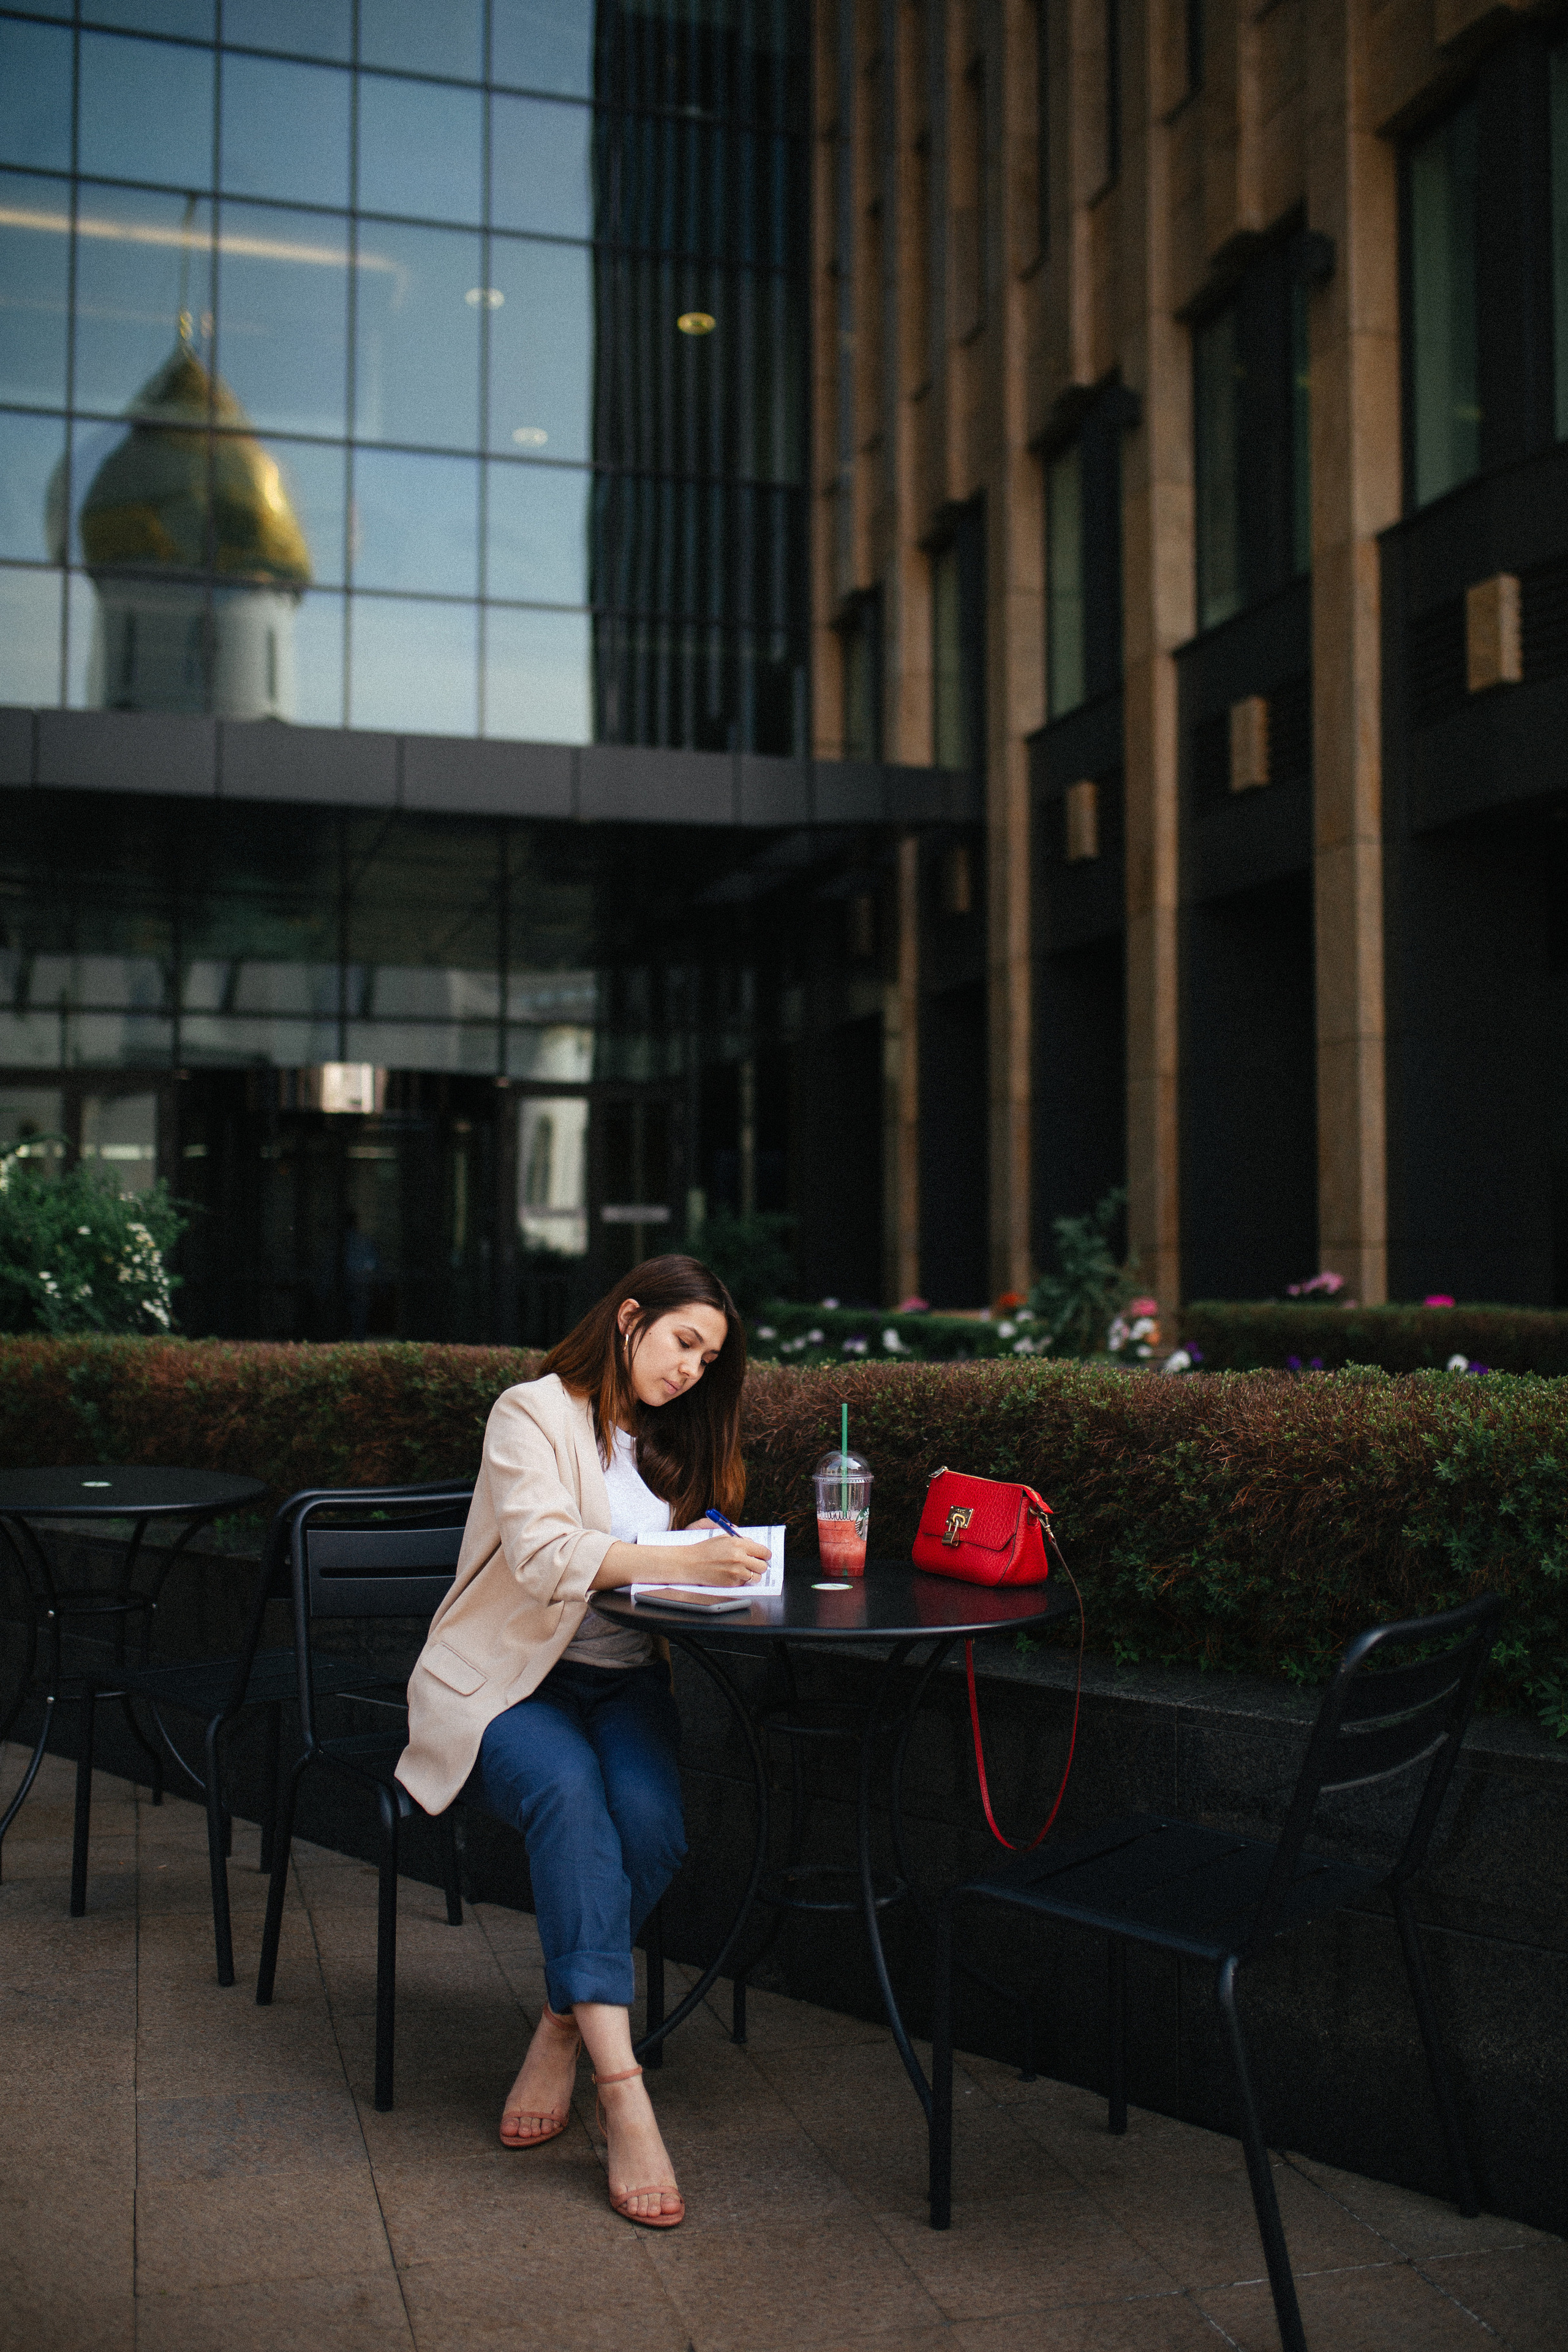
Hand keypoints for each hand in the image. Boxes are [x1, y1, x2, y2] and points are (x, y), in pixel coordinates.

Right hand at [641, 1533, 770, 1586]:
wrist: (691, 1563)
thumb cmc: (705, 1550)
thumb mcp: (723, 1538)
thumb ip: (741, 1540)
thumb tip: (754, 1545)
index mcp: (738, 1544)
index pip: (763, 1551)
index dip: (765, 1554)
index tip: (765, 1556)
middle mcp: (739, 1558)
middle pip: (762, 1566)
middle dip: (760, 1565)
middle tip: (755, 1564)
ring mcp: (736, 1572)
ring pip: (756, 1577)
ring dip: (753, 1574)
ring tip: (745, 1570)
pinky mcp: (731, 1583)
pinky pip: (745, 1583)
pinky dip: (742, 1580)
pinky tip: (733, 1574)